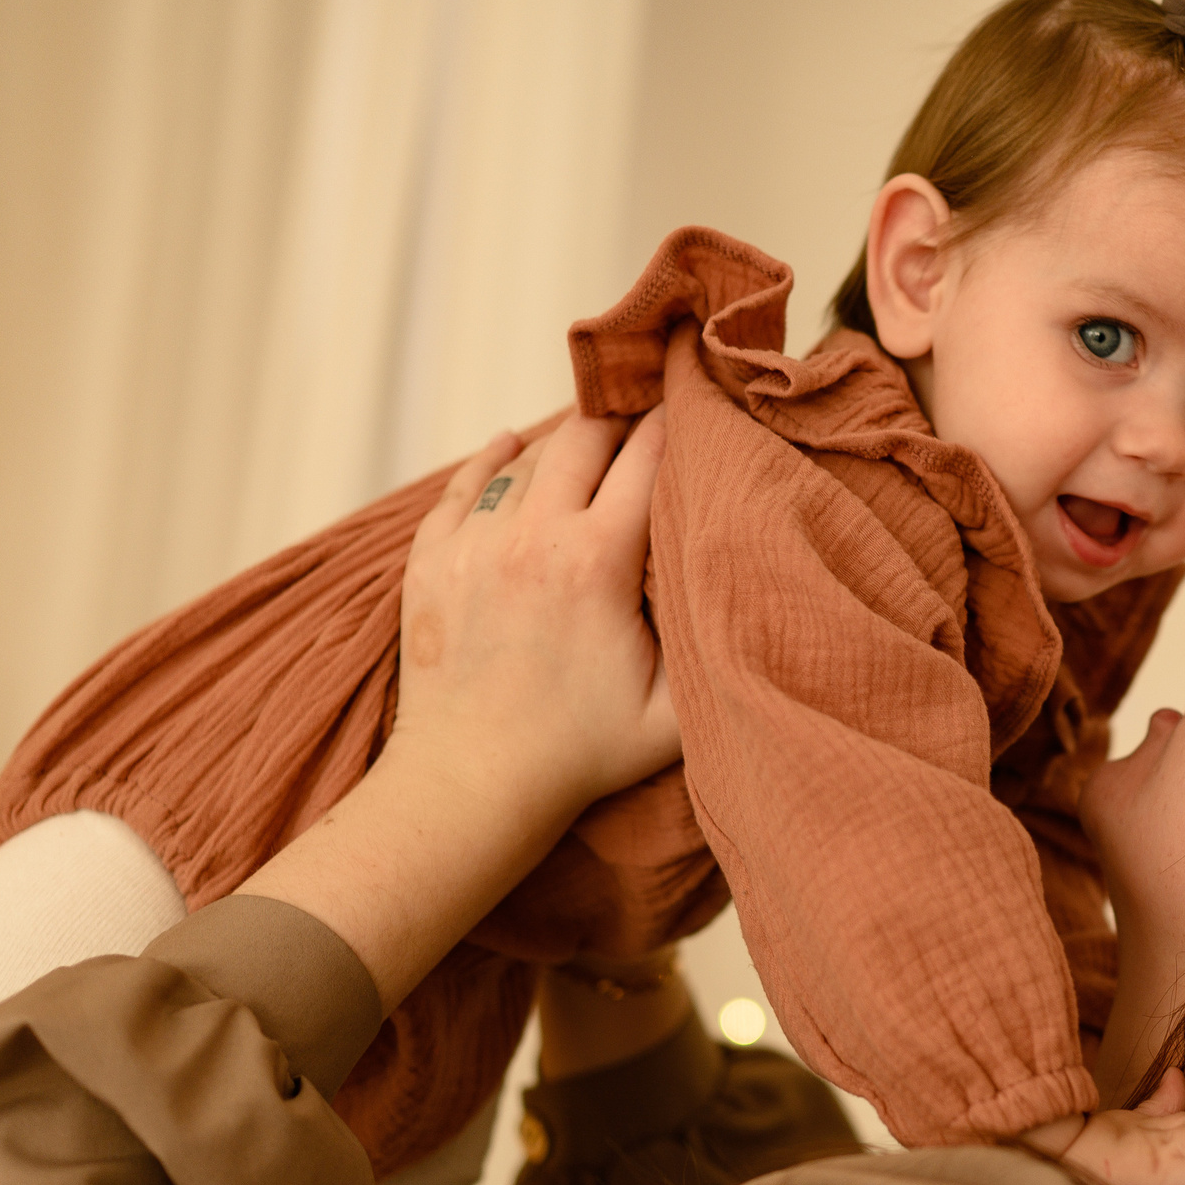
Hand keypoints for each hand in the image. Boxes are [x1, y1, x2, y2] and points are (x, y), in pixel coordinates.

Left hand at [241, 410, 677, 1012]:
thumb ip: (715, 642)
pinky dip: (493, 459)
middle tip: (649, 401)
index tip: (697, 399)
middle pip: (584, 435)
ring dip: (565, 439)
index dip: (676, 421)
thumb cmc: (582, 754)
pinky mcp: (430, 562)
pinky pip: (463, 485)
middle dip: (621, 413)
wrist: (470, 785)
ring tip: (596, 428)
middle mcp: (530, 537)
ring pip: (526, 457)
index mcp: (596, 562)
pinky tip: (513, 444)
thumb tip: (754, 586)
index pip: (646, 458)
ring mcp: (472, 545)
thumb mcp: (675, 711)